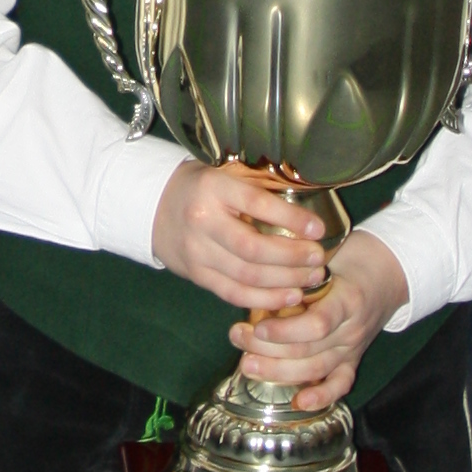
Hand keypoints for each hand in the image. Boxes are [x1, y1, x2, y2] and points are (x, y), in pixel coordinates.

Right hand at [151, 159, 327, 310]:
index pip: (257, 205)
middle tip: (319, 259)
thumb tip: (308, 196)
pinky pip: (233, 293)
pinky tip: (288, 297)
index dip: (291, 219)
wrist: (153, 205)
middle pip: (254, 248)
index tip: (318, 229)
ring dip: (285, 281)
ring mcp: (197, 251)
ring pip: (246, 276)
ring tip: (311, 279)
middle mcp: (203, 220)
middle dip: (292, 257)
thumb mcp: (224, 173)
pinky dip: (264, 299)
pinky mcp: (196, 274)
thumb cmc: (200, 186)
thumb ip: (257, 185)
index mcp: (213, 188)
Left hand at [232, 230, 410, 411]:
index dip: (285, 331)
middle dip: (268, 350)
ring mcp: (353, 348)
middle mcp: (352, 329)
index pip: (317, 324)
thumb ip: (300, 267)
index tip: (256, 326)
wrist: (389, 272)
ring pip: (317, 369)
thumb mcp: (328, 253)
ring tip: (247, 365)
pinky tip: (298, 403)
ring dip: (279, 371)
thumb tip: (257, 270)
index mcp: (348, 299)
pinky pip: (341, 384)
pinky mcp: (353, 360)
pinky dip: (321, 397)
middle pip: (309, 350)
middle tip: (238, 338)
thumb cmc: (351, 258)